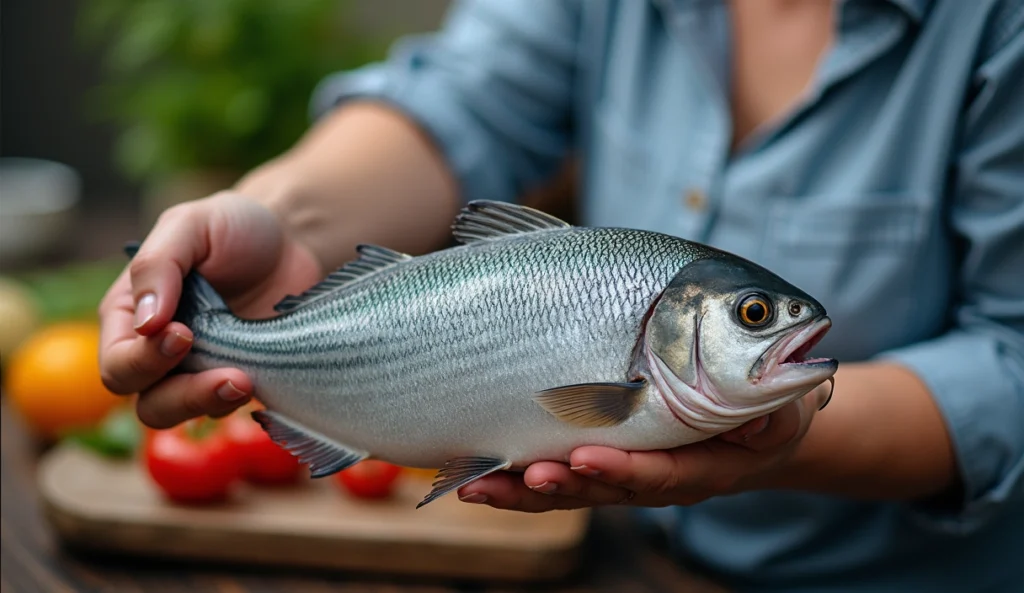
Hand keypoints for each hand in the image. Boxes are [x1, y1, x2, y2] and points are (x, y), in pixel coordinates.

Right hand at [98, 192, 323, 428]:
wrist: (289, 237)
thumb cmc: (231, 226)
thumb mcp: (191, 224)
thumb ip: (158, 264)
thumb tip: (145, 323)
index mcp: (129, 313)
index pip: (118, 361)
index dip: (143, 360)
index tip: (183, 334)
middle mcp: (156, 350)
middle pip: (148, 401)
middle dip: (182, 396)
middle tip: (228, 373)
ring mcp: (198, 368)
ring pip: (185, 413)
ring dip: (211, 404)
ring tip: (246, 382)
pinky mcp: (237, 377)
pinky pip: (228, 407)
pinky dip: (242, 401)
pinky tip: (263, 379)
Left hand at [456, 383, 831, 510]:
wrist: (755, 422)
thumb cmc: (768, 405)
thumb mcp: (779, 406)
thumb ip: (767, 412)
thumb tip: (758, 417)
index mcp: (702, 466)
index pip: (660, 474)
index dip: (623, 469)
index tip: (586, 458)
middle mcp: (658, 479)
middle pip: (604, 491)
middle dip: (561, 486)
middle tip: (527, 475)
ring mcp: (627, 475)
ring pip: (572, 490)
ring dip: (525, 490)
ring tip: (481, 486)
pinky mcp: (606, 463)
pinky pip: (561, 476)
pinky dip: (519, 479)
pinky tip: (478, 478)